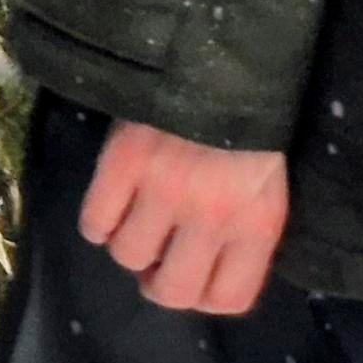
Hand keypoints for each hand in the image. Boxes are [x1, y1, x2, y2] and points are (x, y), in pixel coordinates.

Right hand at [80, 118, 289, 314]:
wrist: (219, 63)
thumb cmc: (249, 131)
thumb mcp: (267, 190)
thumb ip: (246, 234)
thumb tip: (211, 276)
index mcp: (256, 226)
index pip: (228, 298)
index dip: (204, 297)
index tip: (191, 277)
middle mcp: (212, 217)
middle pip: (173, 291)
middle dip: (159, 284)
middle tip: (155, 261)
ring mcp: (165, 190)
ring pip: (128, 256)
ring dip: (127, 245)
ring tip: (136, 220)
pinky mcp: (124, 164)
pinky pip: (95, 221)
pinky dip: (97, 221)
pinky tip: (112, 203)